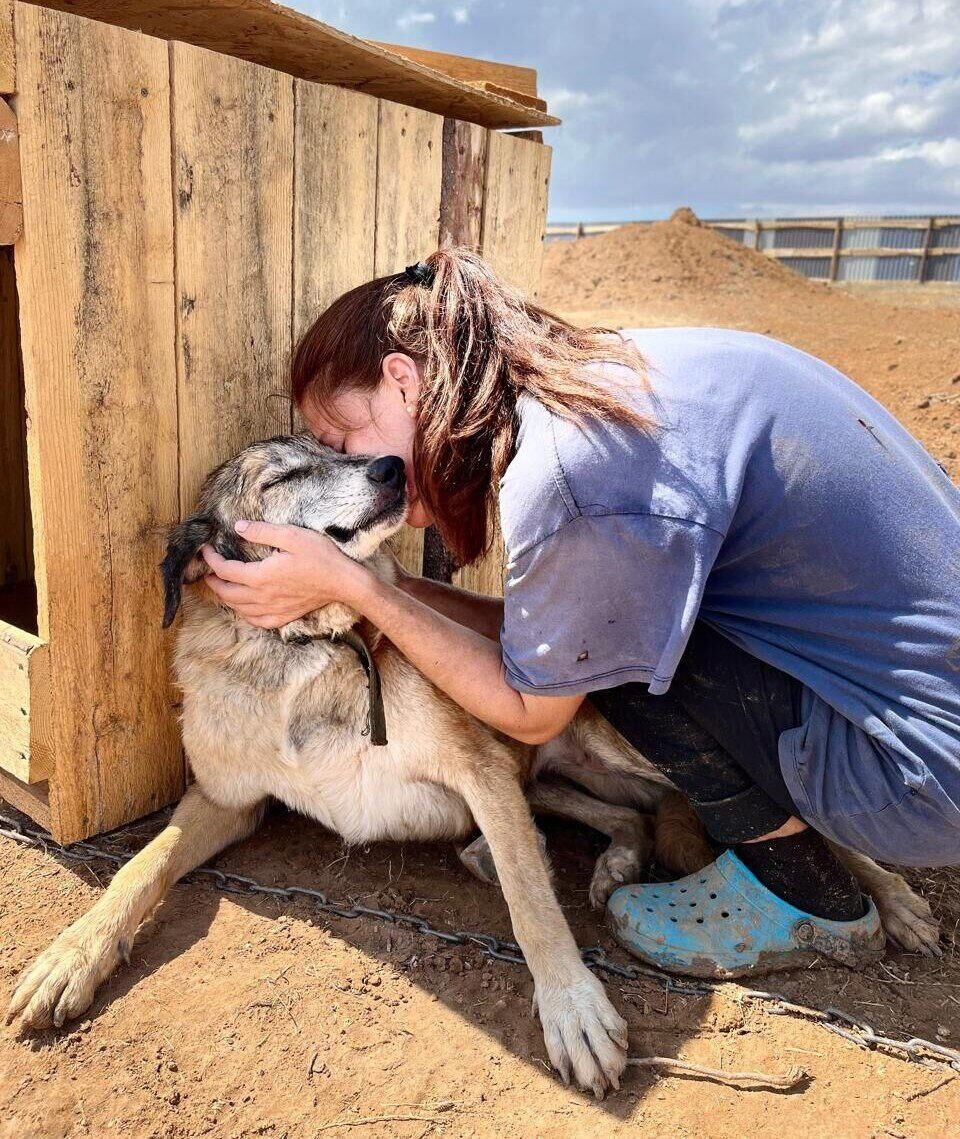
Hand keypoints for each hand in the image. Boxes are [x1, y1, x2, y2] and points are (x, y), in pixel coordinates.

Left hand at [201, 520, 367, 628]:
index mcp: (261, 576)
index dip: (211, 560)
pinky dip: (243, 614)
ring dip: (225, 597)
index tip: (205, 550)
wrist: (343, 582)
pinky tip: (243, 607)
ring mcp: (273, 609)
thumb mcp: (291, 536)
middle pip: (226, 593)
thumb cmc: (320, 556)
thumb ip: (262, 532)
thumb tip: (238, 527)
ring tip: (222, 585)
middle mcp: (262, 596)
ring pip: (238, 609)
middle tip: (209, 570)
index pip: (225, 570)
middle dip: (213, 581)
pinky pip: (255, 620)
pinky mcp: (283, 617)